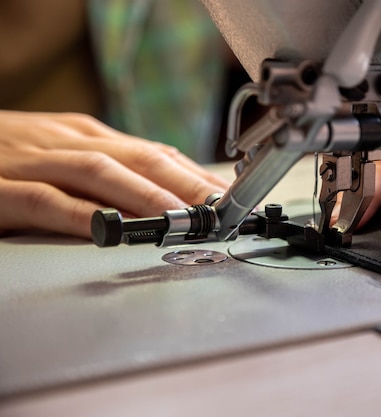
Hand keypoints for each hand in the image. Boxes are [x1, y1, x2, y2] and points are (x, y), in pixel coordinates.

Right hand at [0, 111, 229, 238]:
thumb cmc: (8, 156)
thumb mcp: (67, 155)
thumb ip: (111, 171)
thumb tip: (164, 194)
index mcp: (86, 136)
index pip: (154, 153)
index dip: (195, 175)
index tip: (228, 198)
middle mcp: (67, 143)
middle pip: (140, 159)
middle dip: (186, 184)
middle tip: (222, 208)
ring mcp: (34, 164)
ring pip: (101, 174)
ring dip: (145, 195)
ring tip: (182, 216)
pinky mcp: (0, 189)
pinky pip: (46, 202)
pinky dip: (81, 216)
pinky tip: (108, 230)